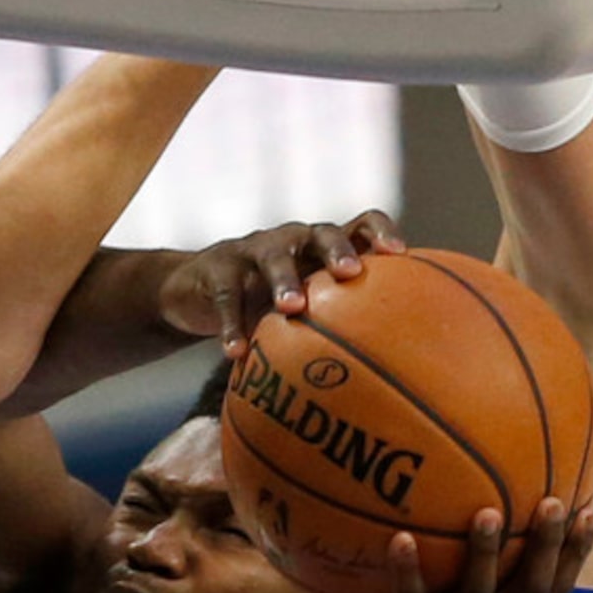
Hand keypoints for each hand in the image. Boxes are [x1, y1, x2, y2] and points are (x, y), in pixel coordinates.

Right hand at [158, 211, 405, 358]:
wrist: (194, 289)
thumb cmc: (264, 302)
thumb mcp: (301, 303)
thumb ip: (337, 319)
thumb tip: (390, 368)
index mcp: (321, 246)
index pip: (360, 223)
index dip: (380, 232)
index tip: (398, 254)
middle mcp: (293, 239)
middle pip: (321, 233)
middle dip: (337, 251)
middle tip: (349, 273)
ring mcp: (254, 250)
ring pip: (274, 258)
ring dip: (285, 281)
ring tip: (292, 309)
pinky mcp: (218, 269)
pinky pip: (228, 296)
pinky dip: (232, 324)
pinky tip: (236, 353)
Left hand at [318, 500, 592, 592]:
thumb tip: (482, 537)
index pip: (552, 592)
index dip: (575, 554)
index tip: (589, 510)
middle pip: (530, 589)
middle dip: (546, 546)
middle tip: (553, 502)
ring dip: (484, 553)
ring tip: (487, 511)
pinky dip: (406, 568)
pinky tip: (400, 537)